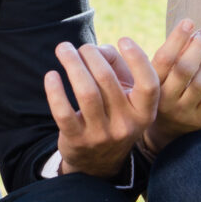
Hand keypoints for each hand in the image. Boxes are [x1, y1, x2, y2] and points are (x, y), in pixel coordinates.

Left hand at [45, 38, 159, 179]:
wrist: (98, 161)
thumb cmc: (113, 114)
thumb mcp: (126, 96)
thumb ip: (116, 65)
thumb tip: (98, 50)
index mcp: (143, 113)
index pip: (148, 84)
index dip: (138, 59)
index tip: (123, 39)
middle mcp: (126, 125)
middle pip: (107, 79)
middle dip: (91, 55)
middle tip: (81, 47)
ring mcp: (101, 135)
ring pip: (86, 92)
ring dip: (72, 64)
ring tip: (64, 49)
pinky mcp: (77, 140)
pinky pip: (63, 112)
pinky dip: (55, 91)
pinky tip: (52, 75)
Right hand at [140, 18, 200, 155]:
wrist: (167, 136)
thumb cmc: (162, 95)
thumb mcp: (156, 78)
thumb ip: (170, 58)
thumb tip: (191, 29)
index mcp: (151, 87)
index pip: (163, 59)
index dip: (177, 38)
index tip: (188, 21)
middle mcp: (166, 101)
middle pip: (185, 69)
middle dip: (197, 46)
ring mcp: (184, 113)